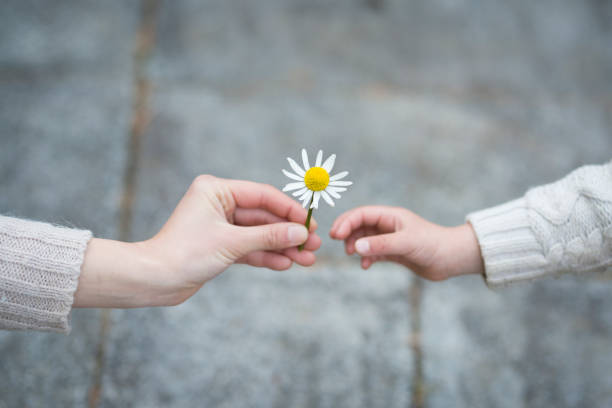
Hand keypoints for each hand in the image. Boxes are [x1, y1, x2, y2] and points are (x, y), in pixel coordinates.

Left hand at [75, 175, 320, 307]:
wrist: (155, 280)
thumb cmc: (185, 254)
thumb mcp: (232, 243)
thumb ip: (269, 237)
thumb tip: (301, 233)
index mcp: (216, 190)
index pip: (262, 195)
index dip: (289, 209)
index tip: (310, 223)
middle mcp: (218, 203)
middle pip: (263, 216)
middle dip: (288, 233)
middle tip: (315, 245)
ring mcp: (220, 225)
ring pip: (259, 234)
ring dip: (282, 247)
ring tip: (307, 260)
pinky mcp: (220, 245)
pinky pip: (249, 247)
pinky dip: (266, 256)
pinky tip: (286, 264)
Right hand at [329, 206, 482, 280]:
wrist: (452, 259)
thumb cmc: (433, 245)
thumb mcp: (406, 243)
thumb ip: (381, 245)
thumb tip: (355, 247)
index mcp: (391, 216)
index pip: (362, 214)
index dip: (346, 221)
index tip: (336, 234)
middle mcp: (389, 226)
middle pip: (360, 225)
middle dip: (347, 232)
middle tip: (337, 242)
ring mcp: (391, 239)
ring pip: (365, 239)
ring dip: (355, 245)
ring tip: (351, 255)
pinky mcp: (395, 253)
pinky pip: (373, 253)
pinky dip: (366, 257)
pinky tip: (365, 265)